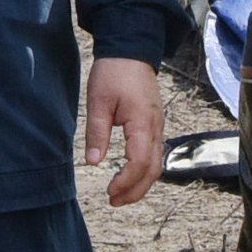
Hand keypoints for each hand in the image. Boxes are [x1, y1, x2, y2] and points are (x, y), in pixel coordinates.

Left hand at [82, 55, 163, 207]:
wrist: (131, 50)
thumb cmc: (114, 72)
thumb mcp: (98, 101)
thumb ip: (96, 133)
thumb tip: (92, 162)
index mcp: (142, 122)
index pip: (140, 162)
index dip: (126, 181)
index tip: (109, 191)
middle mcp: (156, 127)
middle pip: (153, 169)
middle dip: (135, 190)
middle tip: (114, 202)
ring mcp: (158, 126)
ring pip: (157, 163)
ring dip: (141, 183)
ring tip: (120, 195)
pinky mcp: (155, 124)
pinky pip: (155, 153)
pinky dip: (144, 170)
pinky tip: (129, 175)